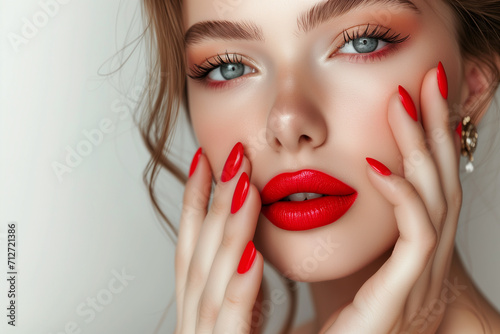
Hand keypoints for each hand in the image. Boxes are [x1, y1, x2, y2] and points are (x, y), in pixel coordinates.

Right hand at [175, 143, 263, 332]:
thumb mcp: (245, 324)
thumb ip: (248, 294)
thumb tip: (255, 254)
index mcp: (200, 311)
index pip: (191, 247)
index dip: (193, 200)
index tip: (204, 159)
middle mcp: (196, 322)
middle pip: (199, 252)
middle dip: (213, 200)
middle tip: (235, 154)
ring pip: (211, 278)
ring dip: (228, 229)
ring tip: (247, 186)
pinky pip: (231, 320)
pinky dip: (238, 287)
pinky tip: (253, 255)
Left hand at [323, 63, 461, 333]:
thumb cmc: (344, 315)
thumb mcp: (347, 257)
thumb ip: (345, 223)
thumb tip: (317, 187)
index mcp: (410, 241)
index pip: (425, 177)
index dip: (425, 136)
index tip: (412, 95)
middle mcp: (424, 251)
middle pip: (439, 175)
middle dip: (435, 125)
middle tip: (428, 79)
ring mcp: (419, 270)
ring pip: (433, 194)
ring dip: (420, 145)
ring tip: (403, 103)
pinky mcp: (404, 288)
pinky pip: (416, 235)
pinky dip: (401, 196)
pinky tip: (377, 166)